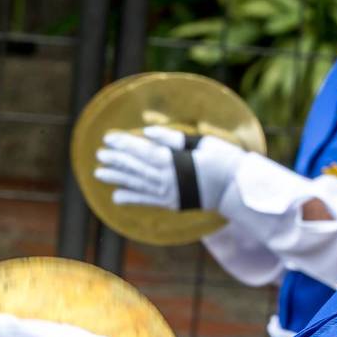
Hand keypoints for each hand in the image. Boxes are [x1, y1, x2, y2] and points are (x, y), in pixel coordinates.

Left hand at [93, 126, 244, 210]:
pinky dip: (131, 198)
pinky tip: (116, 197)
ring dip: (117, 178)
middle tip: (100, 154)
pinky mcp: (172, 203)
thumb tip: (147, 133)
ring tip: (99, 173)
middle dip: (116, 159)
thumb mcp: (200, 142)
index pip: (141, 149)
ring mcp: (168, 192)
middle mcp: (166, 177)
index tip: (108, 138)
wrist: (237, 189)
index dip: (123, 143)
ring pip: (136, 184)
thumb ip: (172, 138)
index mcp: (172, 159)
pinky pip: (147, 201)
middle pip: (135, 167)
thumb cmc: (223, 159)